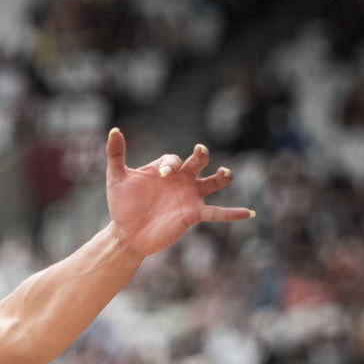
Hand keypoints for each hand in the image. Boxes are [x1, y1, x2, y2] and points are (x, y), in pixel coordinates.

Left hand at [104, 129, 253, 258]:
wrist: (127, 234)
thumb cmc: (122, 205)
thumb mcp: (117, 178)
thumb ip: (116, 154)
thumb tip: (114, 129)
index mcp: (166, 168)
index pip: (173, 159)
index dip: (170, 165)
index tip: (163, 175)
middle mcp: (182, 179)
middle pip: (198, 161)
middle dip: (201, 155)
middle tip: (200, 151)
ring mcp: (190, 196)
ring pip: (213, 182)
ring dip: (221, 176)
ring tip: (225, 173)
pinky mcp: (194, 215)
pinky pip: (217, 212)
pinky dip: (233, 213)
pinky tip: (249, 213)